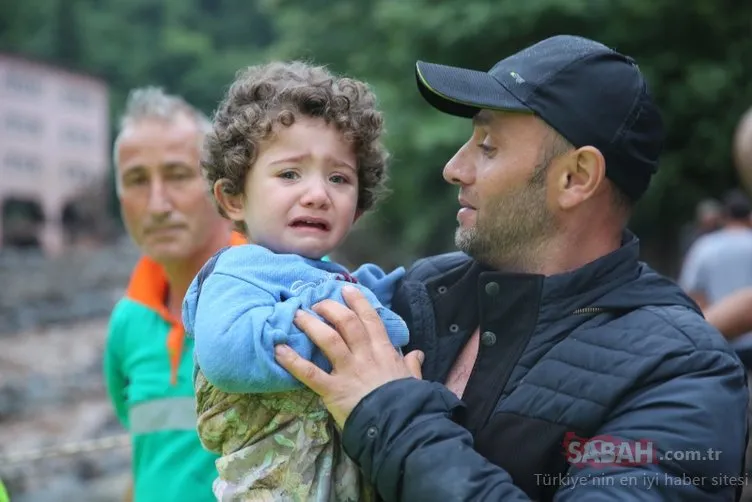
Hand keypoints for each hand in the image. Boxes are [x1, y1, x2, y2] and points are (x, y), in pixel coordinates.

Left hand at [274, 285, 423, 427]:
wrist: (399, 425)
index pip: (370, 319)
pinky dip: (292, 361)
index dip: (358, 302)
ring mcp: (348, 371)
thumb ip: (412, 365)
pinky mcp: (333, 389)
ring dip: (311, 325)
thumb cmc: (406, 402)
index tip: (346, 289)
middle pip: (347, 323)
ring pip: (328, 340)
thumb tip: (417, 354)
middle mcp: (364, 356)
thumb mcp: (412, 380)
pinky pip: (309, 372)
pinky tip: (278, 350)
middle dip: (331, 309)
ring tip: (297, 315)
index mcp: (383, 351)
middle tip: (317, 303)